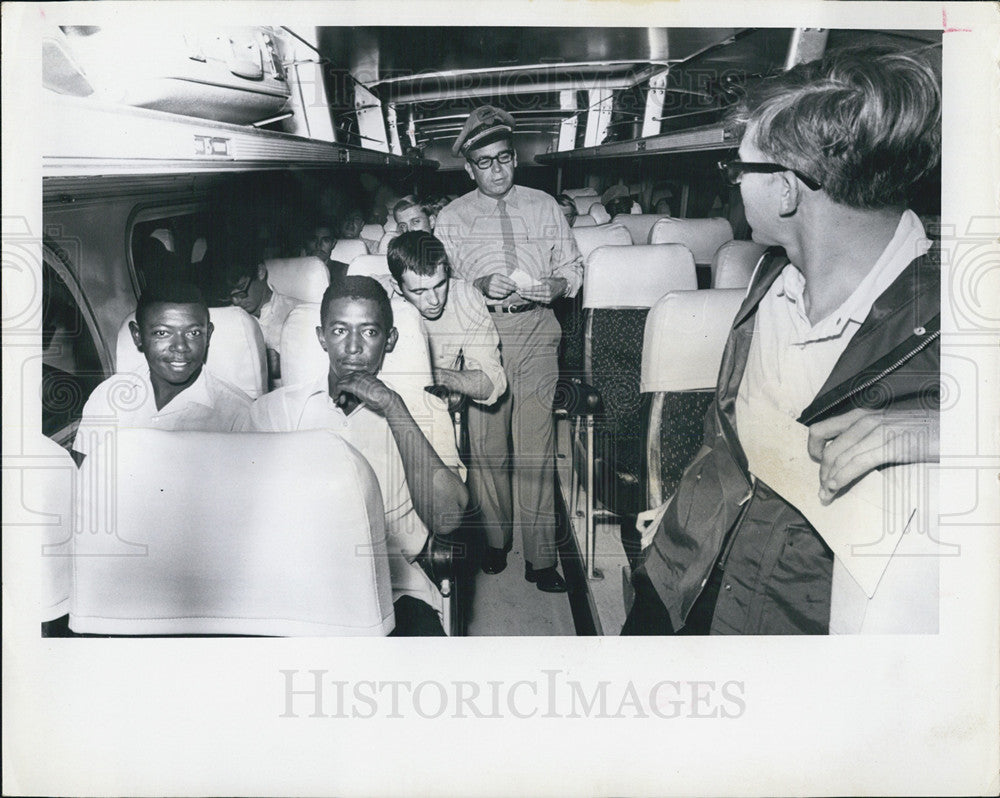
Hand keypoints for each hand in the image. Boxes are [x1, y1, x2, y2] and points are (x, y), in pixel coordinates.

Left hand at [337, 372, 400, 416]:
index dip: (346, 385)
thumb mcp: (373, 387)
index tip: (346, 393)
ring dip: (338, 392)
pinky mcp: (351, 384)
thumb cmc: (382, 394)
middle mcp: (358, 373)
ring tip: (339, 400)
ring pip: (340, 383)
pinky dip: (336, 393)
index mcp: (364, 373)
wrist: (384, 397)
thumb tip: (361, 391)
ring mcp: (354, 378)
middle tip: (340, 398)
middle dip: (341, 389)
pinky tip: (337, 398)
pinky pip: (339, 387)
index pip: (350, 377)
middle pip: (344, 379)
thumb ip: (365, 387)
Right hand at [474, 273, 516, 299]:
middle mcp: (493, 282)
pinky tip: (506, 294)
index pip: (507, 280)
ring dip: (509, 292)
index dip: (513, 283)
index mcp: (495, 276)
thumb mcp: (498, 276)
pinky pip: (500, 296)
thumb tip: (515, 284)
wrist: (483, 283)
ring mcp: (491, 288)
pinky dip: (505, 295)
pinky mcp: (490, 294)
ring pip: (504, 292)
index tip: (516, 285)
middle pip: (506, 287)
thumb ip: (505, 279)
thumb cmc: (493, 279)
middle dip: (512, 288)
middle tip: (515, 289)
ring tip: (511, 291)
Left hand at [518, 277, 566, 303]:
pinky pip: (539, 301)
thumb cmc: (553, 281)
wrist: (562, 287)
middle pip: (534, 294)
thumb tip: (529, 282)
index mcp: (547, 287)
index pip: (534, 289)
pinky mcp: (548, 302)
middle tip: (519, 292)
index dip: (527, 289)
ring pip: (536, 299)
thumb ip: (539, 281)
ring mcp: (548, 299)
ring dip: (528, 297)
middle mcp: (548, 294)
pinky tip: (527, 297)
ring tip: (522, 295)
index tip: (521, 289)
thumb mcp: (547, 279)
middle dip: (525, 294)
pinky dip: (533, 299)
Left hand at [807, 408, 938, 504]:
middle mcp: (865, 421)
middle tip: (822, 490)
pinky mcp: (892, 445)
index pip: (821, 429)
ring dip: (828, 480)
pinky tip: (836, 487)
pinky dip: (843, 477)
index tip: (815, 464)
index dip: (812, 448)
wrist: (953, 429)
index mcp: (861, 416)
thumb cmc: (920, 432)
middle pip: (828, 450)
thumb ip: (865, 439)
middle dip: (821, 473)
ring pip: (839, 458)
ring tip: (826, 495)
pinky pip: (858, 463)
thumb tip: (845, 460)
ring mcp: (879, 432)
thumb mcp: (887, 430)